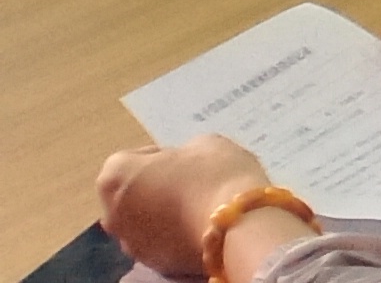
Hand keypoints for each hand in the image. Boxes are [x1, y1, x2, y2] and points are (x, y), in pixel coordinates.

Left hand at [96, 134, 278, 276]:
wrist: (239, 224)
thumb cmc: (217, 174)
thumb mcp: (204, 144)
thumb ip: (182, 153)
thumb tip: (181, 165)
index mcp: (115, 177)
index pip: (131, 159)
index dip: (160, 157)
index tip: (184, 160)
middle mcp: (112, 213)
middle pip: (132, 195)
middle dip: (155, 189)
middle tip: (190, 183)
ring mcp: (130, 244)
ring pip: (144, 223)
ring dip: (163, 215)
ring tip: (198, 208)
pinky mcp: (153, 264)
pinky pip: (160, 244)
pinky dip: (174, 236)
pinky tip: (201, 227)